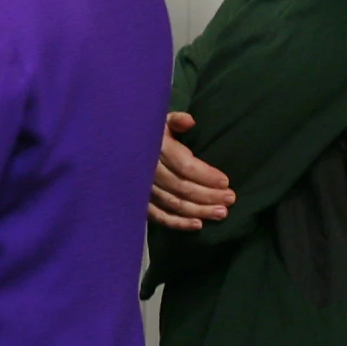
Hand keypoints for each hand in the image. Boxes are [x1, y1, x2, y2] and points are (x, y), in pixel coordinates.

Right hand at [149, 111, 236, 229]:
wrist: (116, 144)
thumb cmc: (146, 133)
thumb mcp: (159, 121)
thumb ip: (176, 120)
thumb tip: (190, 121)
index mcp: (155, 147)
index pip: (184, 165)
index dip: (206, 175)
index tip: (226, 182)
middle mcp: (147, 169)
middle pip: (181, 187)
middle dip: (208, 195)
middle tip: (230, 199)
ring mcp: (141, 187)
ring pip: (173, 203)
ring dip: (198, 211)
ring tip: (221, 213)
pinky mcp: (138, 201)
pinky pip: (157, 216)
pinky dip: (177, 223)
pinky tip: (197, 225)